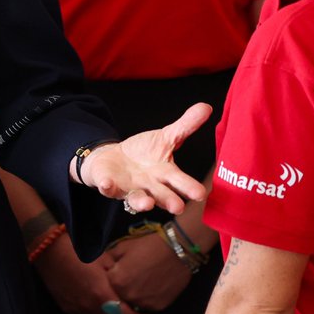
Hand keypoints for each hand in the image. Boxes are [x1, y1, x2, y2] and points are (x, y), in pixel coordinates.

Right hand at [34, 234, 149, 313]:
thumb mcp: (104, 259)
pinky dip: (97, 313)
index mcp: (101, 294)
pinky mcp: (67, 307)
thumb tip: (130, 286)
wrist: (47, 248)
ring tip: (118, 305)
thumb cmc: (76, 249)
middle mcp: (89, 307)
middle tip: (135, 309)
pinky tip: (99, 303)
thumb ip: (119, 277)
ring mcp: (77, 309)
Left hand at [81, 102, 210, 213]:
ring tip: (147, 203)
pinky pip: (108, 188)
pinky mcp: (110, 186)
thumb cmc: (145, 151)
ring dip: (142, 202)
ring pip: (138, 199)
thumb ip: (185, 126)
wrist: (115, 159)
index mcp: (166, 174)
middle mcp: (151, 187)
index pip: (180, 182)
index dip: (189, 188)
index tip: (200, 193)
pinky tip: (107, 184)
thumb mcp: (165, 137)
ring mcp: (130, 188)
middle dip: (170, 201)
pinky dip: (107, 187)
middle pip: (162, 195)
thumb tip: (207, 106)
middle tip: (178, 207)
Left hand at [102, 231, 191, 312]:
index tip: (119, 270)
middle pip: (119, 296)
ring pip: (133, 302)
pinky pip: (147, 305)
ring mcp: (144, 303)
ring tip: (143, 280)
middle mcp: (128, 296)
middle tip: (132, 275)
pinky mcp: (158, 307)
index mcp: (117, 281)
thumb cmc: (148, 246)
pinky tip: (153, 285)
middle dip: (122, 287)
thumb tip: (104, 265)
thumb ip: (110, 259)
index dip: (112, 277)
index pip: (106, 284)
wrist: (177, 251)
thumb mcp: (123, 247)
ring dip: (134, 294)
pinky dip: (148, 298)